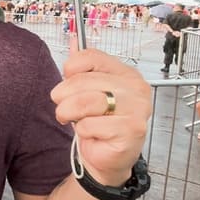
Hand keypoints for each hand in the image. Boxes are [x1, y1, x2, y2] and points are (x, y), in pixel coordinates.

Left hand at [51, 42, 150, 185]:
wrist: (106, 159)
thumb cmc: (97, 124)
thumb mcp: (86, 92)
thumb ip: (81, 67)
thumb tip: (73, 40)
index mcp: (126, 73)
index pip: (90, 57)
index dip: (70, 70)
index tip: (66, 82)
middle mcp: (136, 88)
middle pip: (82, 81)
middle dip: (63, 97)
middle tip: (63, 108)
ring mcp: (137, 109)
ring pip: (85, 102)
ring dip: (68, 113)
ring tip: (70, 119)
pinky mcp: (131, 130)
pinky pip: (89, 125)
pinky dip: (83, 131)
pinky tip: (93, 135)